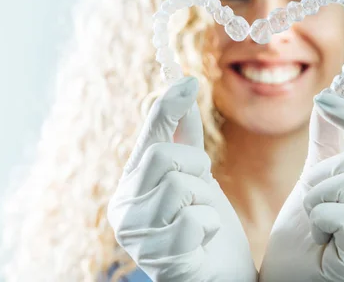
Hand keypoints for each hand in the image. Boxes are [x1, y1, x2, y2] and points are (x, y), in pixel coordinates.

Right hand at [107, 77, 256, 281]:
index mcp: (132, 183)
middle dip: (195, 167)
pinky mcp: (156, 259)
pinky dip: (208, 227)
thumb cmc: (205, 227)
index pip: (147, 136)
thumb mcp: (197, 177)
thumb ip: (185, 140)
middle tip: (202, 188)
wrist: (219, 274)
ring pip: (178, 186)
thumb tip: (183, 88)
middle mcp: (124, 207)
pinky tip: (201, 241)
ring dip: (204, 201)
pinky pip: (192, 221)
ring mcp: (135, 236)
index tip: (188, 82)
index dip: (166, 107)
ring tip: (200, 220)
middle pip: (161, 156)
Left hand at [259, 89, 343, 281]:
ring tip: (319, 225)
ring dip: (315, 203)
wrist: (292, 270)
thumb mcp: (316, 174)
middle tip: (317, 208)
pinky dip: (318, 222)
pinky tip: (323, 241)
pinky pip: (338, 213)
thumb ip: (326, 138)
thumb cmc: (307, 225)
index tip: (324, 97)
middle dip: (318, 182)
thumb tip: (326, 95)